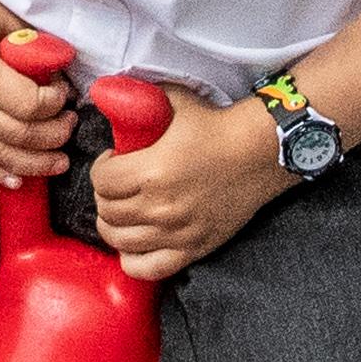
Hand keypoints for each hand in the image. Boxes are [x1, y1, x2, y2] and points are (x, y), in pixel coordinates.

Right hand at [0, 0, 72, 184]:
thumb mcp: (6, 21)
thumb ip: (35, 54)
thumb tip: (60, 79)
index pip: (32, 107)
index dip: (56, 103)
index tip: (66, 92)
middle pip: (19, 136)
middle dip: (53, 136)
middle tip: (71, 125)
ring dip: (33, 163)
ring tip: (58, 161)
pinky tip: (18, 179)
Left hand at [90, 90, 294, 282]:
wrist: (260, 151)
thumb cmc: (217, 125)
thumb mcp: (173, 102)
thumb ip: (137, 100)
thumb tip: (108, 93)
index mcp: (151, 171)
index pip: (100, 181)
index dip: (100, 168)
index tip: (112, 161)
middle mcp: (160, 207)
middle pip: (107, 211)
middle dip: (105, 195)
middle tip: (117, 184)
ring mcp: (176, 232)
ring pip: (119, 240)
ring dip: (113, 224)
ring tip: (122, 210)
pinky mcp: (193, 248)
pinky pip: (147, 269)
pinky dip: (132, 259)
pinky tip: (134, 241)